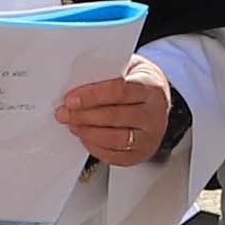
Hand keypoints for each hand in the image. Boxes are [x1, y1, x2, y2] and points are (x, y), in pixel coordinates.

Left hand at [55, 55, 176, 168]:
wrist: (159, 101)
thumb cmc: (138, 83)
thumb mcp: (128, 68)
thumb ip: (106, 72)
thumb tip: (76, 81)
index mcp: (150, 88)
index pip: (120, 91)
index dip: (92, 96)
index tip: (71, 99)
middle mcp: (154, 114)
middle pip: (116, 117)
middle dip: (84, 116)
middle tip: (65, 113)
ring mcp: (150, 137)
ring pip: (116, 139)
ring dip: (88, 133)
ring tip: (73, 124)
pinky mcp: (142, 153)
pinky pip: (115, 156)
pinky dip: (95, 148)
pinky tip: (85, 137)